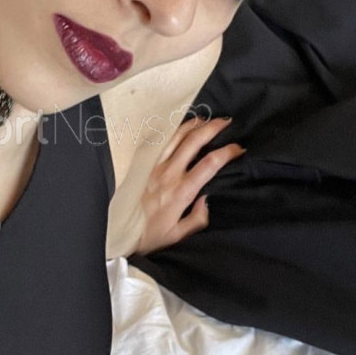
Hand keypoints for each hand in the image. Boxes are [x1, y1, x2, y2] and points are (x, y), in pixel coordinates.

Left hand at [135, 116, 245, 256]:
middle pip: (194, 141)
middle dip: (213, 127)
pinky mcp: (141, 164)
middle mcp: (168, 174)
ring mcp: (153, 166)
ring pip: (176, 136)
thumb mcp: (178, 235)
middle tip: (226, 122)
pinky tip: (180, 126)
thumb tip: (207, 199)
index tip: (238, 148)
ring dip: (193, 124)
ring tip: (206, 119)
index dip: (227, 152)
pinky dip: (172, 130)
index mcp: (181, 191)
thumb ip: (198, 218)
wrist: (117, 231)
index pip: (210, 164)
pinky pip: (158, 141)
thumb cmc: (148, 236)